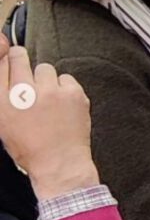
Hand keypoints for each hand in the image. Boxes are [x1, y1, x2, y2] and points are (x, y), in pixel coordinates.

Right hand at [0, 39, 99, 200]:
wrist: (59, 163)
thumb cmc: (30, 148)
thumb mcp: (4, 124)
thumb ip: (3, 97)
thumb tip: (8, 74)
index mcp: (1, 102)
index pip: (0, 64)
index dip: (5, 60)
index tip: (10, 59)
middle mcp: (22, 93)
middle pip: (18, 56)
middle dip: (20, 59)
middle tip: (29, 76)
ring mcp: (49, 92)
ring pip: (45, 68)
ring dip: (46, 79)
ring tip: (49, 98)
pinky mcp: (72, 93)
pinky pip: (66, 78)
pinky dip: (65, 88)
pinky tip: (63, 104)